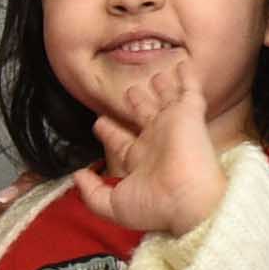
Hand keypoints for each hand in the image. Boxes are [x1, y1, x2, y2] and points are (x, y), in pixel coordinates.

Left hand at [76, 50, 228, 236]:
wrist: (187, 199)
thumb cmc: (154, 205)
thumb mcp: (112, 205)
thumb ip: (91, 192)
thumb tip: (77, 176)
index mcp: (139, 160)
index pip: (120, 140)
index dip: (109, 130)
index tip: (99, 121)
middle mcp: (156, 141)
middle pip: (142, 116)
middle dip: (136, 103)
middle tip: (129, 90)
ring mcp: (174, 126)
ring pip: (165, 100)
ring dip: (161, 87)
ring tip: (156, 74)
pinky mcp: (190, 115)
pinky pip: (190, 90)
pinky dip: (188, 77)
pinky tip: (184, 64)